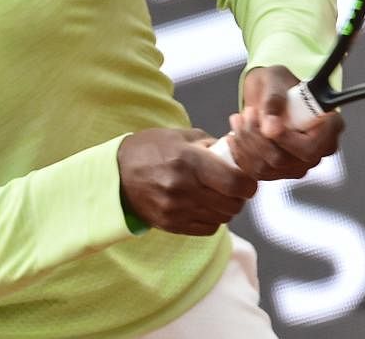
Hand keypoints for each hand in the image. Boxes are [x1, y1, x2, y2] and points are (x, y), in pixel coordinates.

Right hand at [117, 128, 257, 235]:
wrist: (116, 175)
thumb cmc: (151, 149)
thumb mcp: (180, 136)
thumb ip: (212, 145)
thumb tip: (238, 153)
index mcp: (188, 161)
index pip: (235, 182)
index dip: (248, 183)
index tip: (247, 179)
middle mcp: (183, 188)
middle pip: (232, 204)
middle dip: (240, 196)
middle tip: (235, 187)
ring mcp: (177, 209)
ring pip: (223, 218)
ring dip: (227, 208)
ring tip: (218, 195)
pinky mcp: (172, 225)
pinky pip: (208, 228)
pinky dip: (213, 219)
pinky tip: (205, 206)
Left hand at [225, 65, 343, 179]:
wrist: (267, 92)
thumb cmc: (277, 82)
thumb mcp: (275, 80)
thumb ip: (274, 100)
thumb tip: (270, 129)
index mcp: (329, 126)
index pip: (310, 148)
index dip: (285, 140)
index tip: (265, 122)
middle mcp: (318, 150)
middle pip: (285, 161)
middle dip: (257, 137)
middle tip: (247, 112)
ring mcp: (299, 164)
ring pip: (267, 168)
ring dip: (246, 143)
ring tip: (239, 118)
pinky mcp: (279, 171)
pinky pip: (256, 173)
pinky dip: (240, 154)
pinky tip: (234, 135)